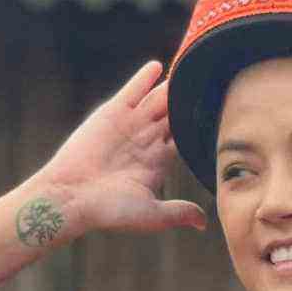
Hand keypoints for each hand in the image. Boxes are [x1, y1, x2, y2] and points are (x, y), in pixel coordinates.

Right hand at [33, 62, 205, 240]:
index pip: (186, 138)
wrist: (70, 197)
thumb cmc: (108, 210)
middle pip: (174, 114)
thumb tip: (203, 224)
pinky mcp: (112, 113)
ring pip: (158, 100)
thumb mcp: (150, 213)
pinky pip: (132, 91)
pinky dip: (144, 79)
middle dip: (188, 101)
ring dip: (172, 87)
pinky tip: (159, 67)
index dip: (200, 126)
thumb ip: (178, 211)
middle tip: (211, 83)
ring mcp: (130, 125)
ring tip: (190, 69)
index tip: (221, 113)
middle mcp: (146, 140)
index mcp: (158, 161)